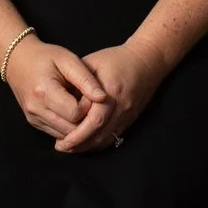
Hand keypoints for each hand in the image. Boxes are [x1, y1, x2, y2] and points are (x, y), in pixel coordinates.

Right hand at [5, 37, 108, 141]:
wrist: (18, 61)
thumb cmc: (45, 57)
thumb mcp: (68, 60)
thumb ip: (86, 79)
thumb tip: (103, 98)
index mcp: (44, 91)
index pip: (75, 114)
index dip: (88, 106)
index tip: (90, 94)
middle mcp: (36, 109)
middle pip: (71, 129)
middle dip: (85, 119)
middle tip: (88, 101)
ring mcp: (33, 118)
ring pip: (65, 135)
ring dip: (77, 125)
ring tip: (80, 105)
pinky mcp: (33, 123)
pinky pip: (57, 134)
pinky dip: (68, 127)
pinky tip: (71, 112)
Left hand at [57, 41, 171, 153]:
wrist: (147, 61)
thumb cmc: (115, 59)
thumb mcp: (91, 64)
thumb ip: (76, 83)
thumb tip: (60, 102)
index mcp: (110, 91)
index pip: (92, 121)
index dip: (75, 134)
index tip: (60, 140)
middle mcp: (121, 107)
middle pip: (99, 135)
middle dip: (78, 145)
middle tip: (61, 147)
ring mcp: (127, 115)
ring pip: (106, 140)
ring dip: (87, 147)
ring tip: (70, 147)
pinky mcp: (130, 119)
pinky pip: (114, 137)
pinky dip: (98, 143)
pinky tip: (86, 142)